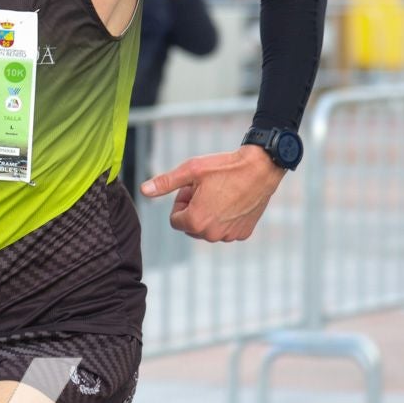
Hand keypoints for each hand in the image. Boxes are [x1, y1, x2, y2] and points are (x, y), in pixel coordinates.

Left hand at [139, 146, 285, 241]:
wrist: (260, 168)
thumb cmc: (224, 167)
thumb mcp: (190, 171)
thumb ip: (165, 183)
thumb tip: (143, 191)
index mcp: (195, 221)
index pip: (175, 220)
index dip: (181, 201)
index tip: (193, 188)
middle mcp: (212, 234)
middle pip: (191, 226)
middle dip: (194, 209)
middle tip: (207, 189)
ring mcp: (229, 235)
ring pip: (208, 228)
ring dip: (209, 214)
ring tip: (221, 193)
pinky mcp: (244, 233)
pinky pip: (226, 230)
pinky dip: (226, 218)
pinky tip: (234, 201)